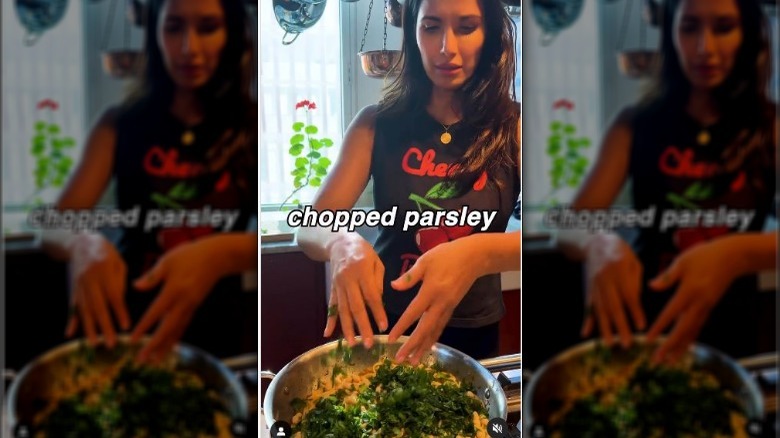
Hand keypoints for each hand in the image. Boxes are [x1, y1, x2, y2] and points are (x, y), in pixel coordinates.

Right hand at [66, 233, 129, 347]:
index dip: (119, 311)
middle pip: (97, 306)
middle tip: (111, 343)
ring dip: (89, 328)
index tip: (126, 326)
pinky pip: (72, 307)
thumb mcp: (118, 262)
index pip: (113, 295)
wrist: (81, 242)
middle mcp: (89, 280)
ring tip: (94, 343)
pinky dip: (71, 321)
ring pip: (84, 309)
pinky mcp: (73, 289)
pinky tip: (70, 333)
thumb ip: (120, 281)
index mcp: (104, 271)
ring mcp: (79, 286)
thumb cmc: (106, 253)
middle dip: (104, 326)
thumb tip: (121, 303)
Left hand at [130, 239, 222, 362]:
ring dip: (165, 346)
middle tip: (142, 360)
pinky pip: (184, 324)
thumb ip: (152, 276)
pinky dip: (177, 336)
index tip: (132, 340)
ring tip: (156, 360)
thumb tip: (135, 286)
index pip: (155, 313)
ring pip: (177, 330)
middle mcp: (183, 302)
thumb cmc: (190, 255)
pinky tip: (172, 345)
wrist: (217, 257)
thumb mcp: (168, 261)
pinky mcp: (195, 305)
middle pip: (167, 329)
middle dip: (154, 345)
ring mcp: (191, 305)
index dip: (143, 328)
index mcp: (173, 290)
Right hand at [325, 234, 387, 348]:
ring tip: (352, 343)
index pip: (371, 295)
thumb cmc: (363, 251)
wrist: (338, 242)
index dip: (377, 312)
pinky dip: (329, 321)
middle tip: (369, 343)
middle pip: (356, 306)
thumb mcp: (376, 260)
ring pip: (343, 309)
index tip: (384, 327)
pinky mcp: (332, 289)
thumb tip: (378, 302)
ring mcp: (338, 285)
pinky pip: (331, 306)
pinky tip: (328, 334)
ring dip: (347, 328)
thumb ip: (378, 281)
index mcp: (362, 270)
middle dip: (362, 326)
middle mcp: (348, 279)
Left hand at [387, 238, 479, 364]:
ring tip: (414, 361)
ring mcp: (448, 307)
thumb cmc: (447, 255)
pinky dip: (434, 337)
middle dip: (412, 346)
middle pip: (425, 329)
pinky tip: (428, 346)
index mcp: (431, 291)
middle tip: (400, 360)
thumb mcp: (425, 261)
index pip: (413, 313)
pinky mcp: (452, 307)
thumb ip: (409, 276)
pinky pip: (441, 326)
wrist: (474, 257)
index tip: (390, 340)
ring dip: (423, 347)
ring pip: (434, 331)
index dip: (401, 327)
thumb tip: (393, 287)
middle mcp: (440, 303)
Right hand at [582, 233, 644, 347]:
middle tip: (626, 343)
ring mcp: (594, 285)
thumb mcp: (633, 261)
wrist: (595, 242)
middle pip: (612, 305)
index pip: (628, 294)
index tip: (641, 326)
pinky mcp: (588, 289)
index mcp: (619, 269)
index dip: (634, 311)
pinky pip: (588, 307)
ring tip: (609, 344)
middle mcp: (604, 279)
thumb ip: (635, 281)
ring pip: (599, 309)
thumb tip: (636, 304)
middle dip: (620, 326)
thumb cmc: (620, 252)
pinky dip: (586, 320)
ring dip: (604, 328)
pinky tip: (585, 333)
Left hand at [646, 239, 737, 363]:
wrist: (731, 257)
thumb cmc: (704, 256)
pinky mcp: (709, 307)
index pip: (671, 314)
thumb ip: (667, 277)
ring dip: (680, 348)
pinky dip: (690, 338)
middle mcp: (699, 304)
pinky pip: (698, 327)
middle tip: (657, 361)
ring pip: (692, 332)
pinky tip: (684, 347)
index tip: (648, 340)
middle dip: (669, 346)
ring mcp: (706, 307)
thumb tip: (651, 286)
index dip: (659, 328)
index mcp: (689, 292)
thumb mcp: (682, 262)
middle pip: (682, 330)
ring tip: (670, 362)